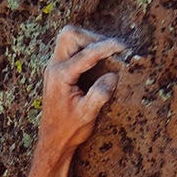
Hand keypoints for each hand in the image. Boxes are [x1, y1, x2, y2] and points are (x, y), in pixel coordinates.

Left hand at [38, 26, 131, 157]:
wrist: (53, 142)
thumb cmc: (68, 130)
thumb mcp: (87, 115)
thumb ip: (100, 94)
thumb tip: (113, 75)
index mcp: (60, 77)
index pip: (86, 53)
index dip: (106, 47)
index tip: (123, 47)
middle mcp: (53, 67)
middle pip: (70, 35)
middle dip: (92, 38)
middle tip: (110, 51)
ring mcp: (53, 67)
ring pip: (68, 38)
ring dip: (87, 41)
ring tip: (105, 54)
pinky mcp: (57, 70)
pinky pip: (69, 48)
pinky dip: (84, 49)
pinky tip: (96, 60)